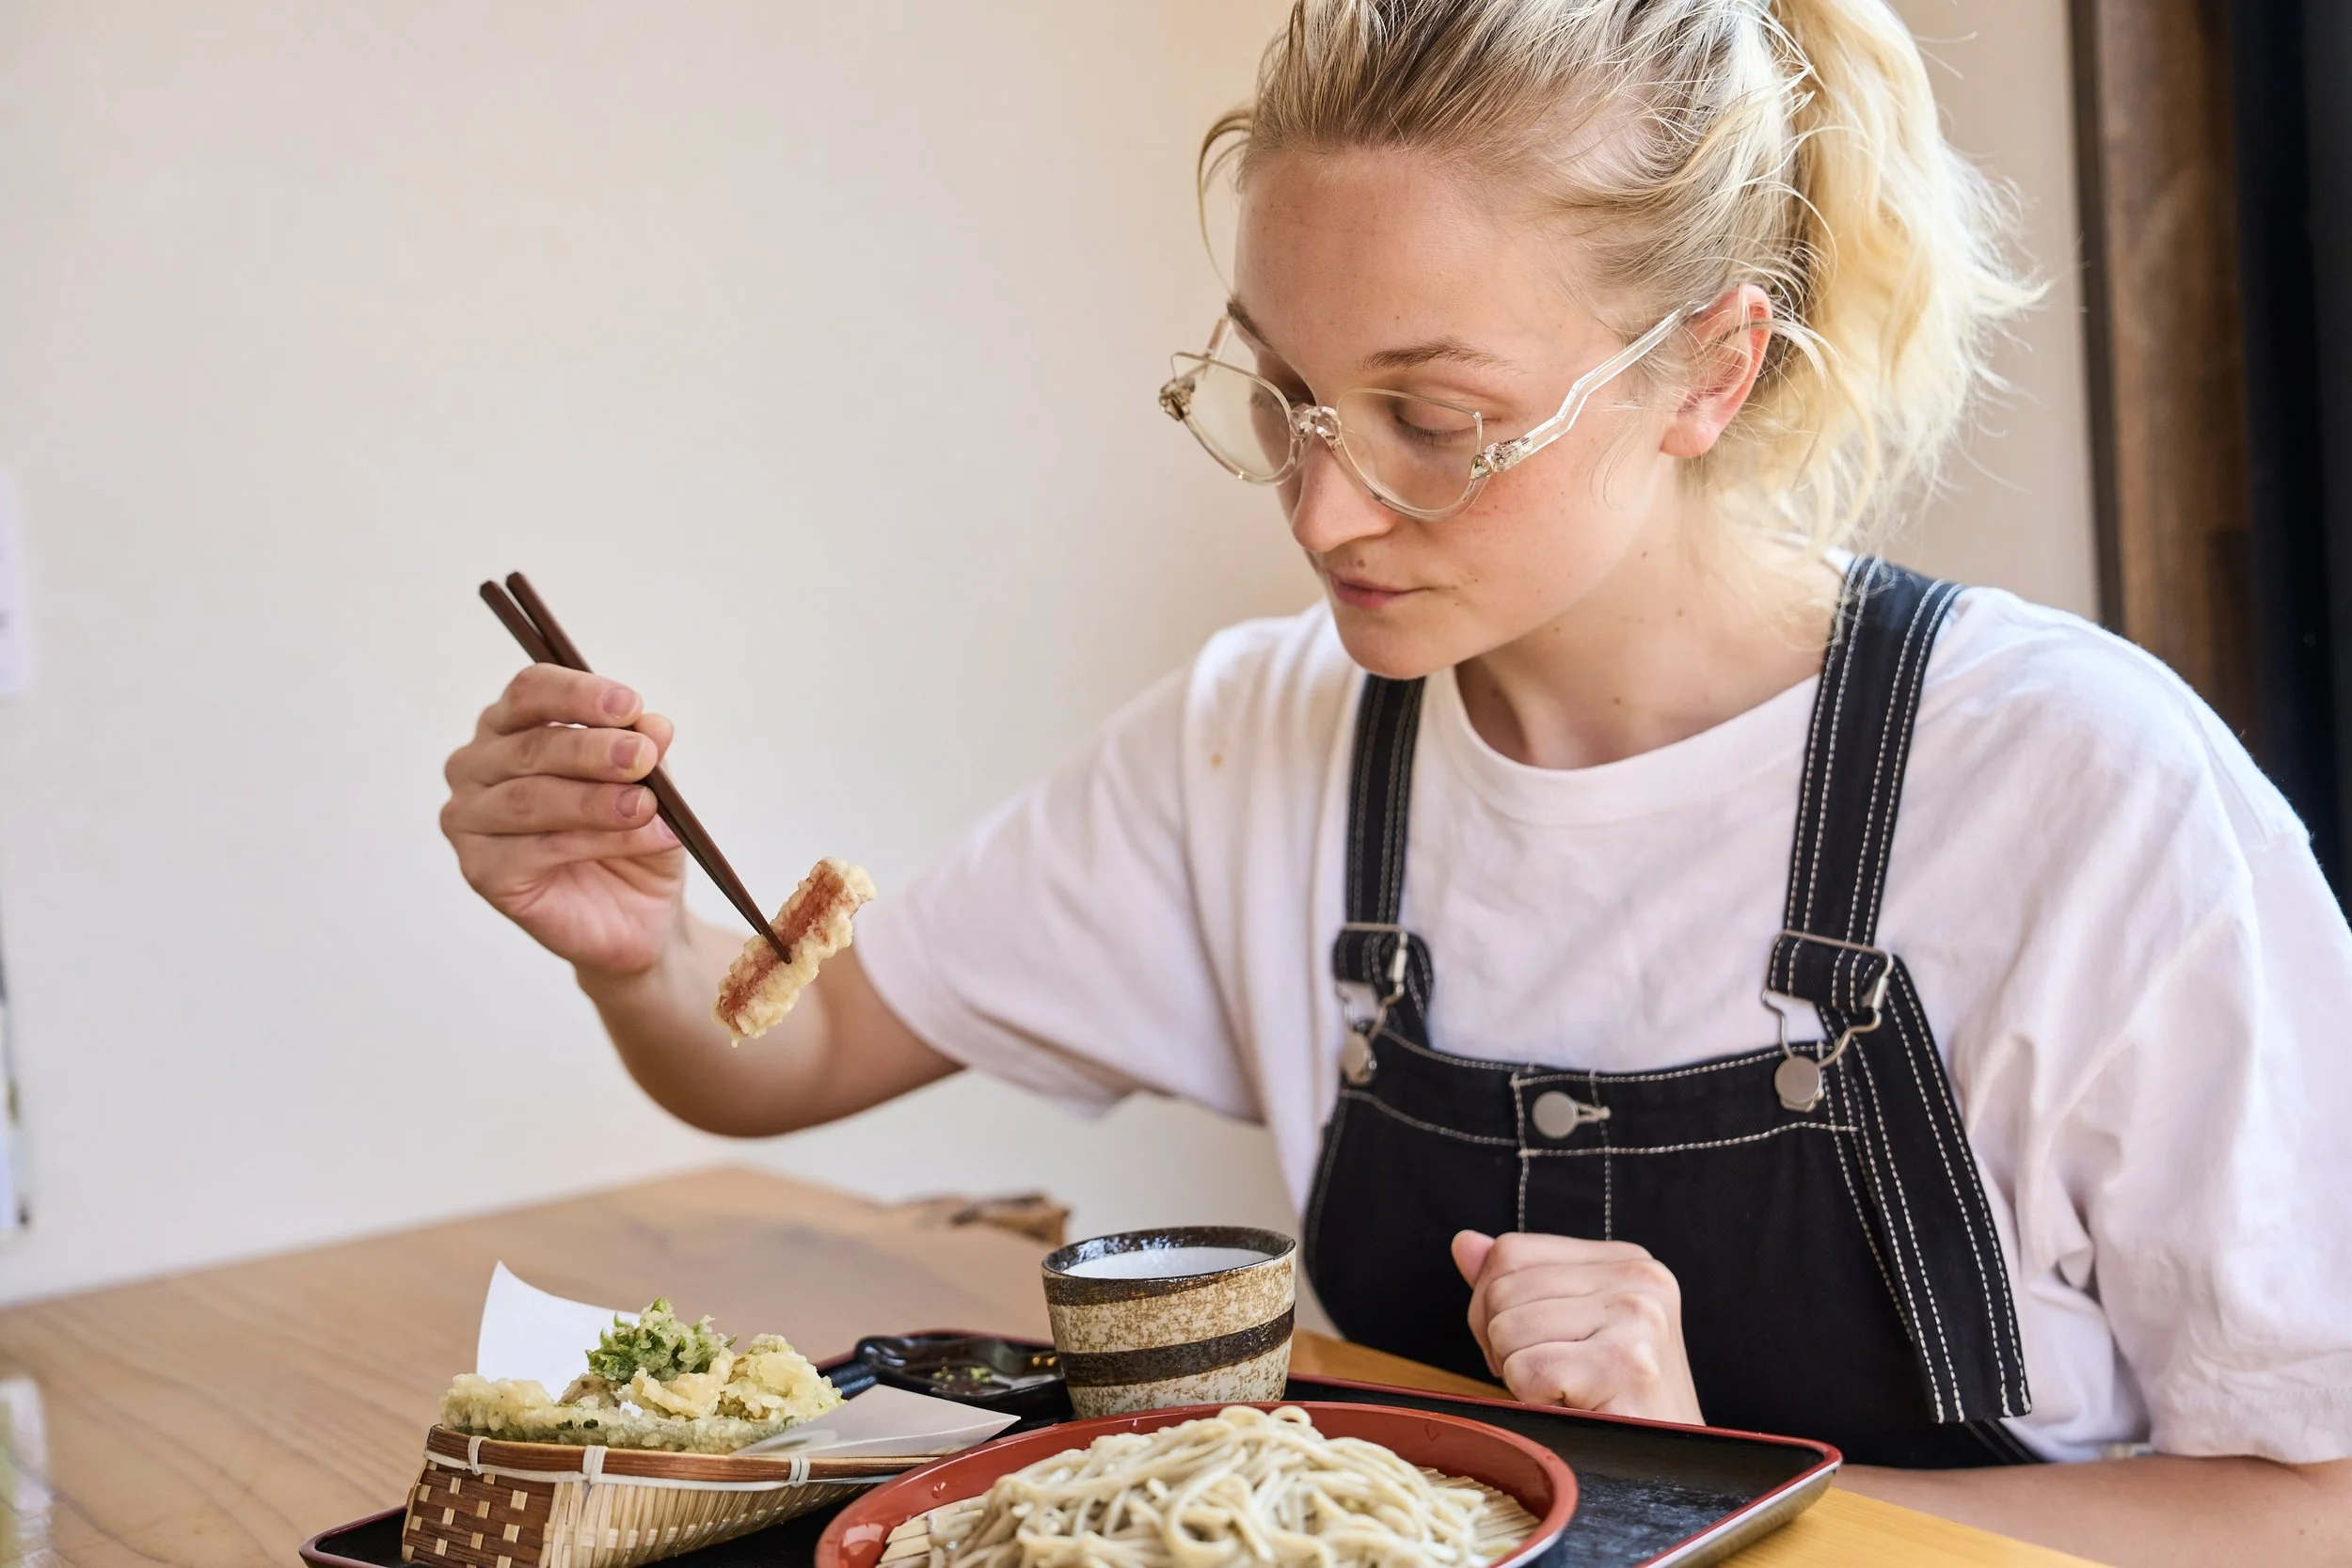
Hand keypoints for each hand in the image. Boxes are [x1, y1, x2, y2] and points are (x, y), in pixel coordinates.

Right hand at [441, 664, 686, 976]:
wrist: (637, 914)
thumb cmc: (633, 834)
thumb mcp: (653, 786)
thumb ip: (646, 753)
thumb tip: (655, 725)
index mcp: (511, 726)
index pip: (530, 692)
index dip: (578, 694)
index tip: (631, 705)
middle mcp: (477, 765)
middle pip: (532, 745)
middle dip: (594, 750)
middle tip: (644, 757)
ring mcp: (469, 818)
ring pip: (532, 799)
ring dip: (596, 801)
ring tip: (647, 806)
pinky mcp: (480, 870)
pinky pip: (534, 850)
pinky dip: (595, 842)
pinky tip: (642, 838)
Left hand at [1452, 1230, 1703, 1423]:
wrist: (1669, 1471)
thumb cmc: (1614, 1402)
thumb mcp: (1568, 1327)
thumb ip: (1518, 1282)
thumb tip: (1464, 1243)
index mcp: (1626, 1261)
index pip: (1510, 1253)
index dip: (1493, 1306)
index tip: (1531, 1346)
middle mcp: (1639, 1279)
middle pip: (1502, 1289)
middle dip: (1502, 1345)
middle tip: (1549, 1380)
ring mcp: (1637, 1318)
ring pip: (1507, 1330)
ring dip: (1520, 1376)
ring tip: (1567, 1393)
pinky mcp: (1627, 1365)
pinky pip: (1527, 1372)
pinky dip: (1535, 1401)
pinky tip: (1577, 1409)